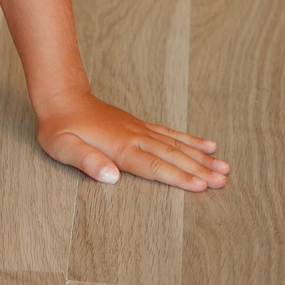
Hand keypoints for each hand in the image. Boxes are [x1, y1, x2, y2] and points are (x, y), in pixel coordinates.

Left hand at [35, 89, 229, 189]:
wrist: (62, 97)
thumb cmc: (59, 127)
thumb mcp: (63, 147)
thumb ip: (87, 161)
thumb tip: (110, 176)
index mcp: (120, 146)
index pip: (154, 166)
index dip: (178, 177)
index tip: (201, 187)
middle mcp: (136, 136)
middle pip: (173, 156)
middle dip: (200, 170)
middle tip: (224, 181)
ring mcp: (140, 129)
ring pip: (177, 145)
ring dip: (202, 157)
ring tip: (225, 167)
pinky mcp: (140, 125)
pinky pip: (170, 134)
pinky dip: (191, 140)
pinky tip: (207, 145)